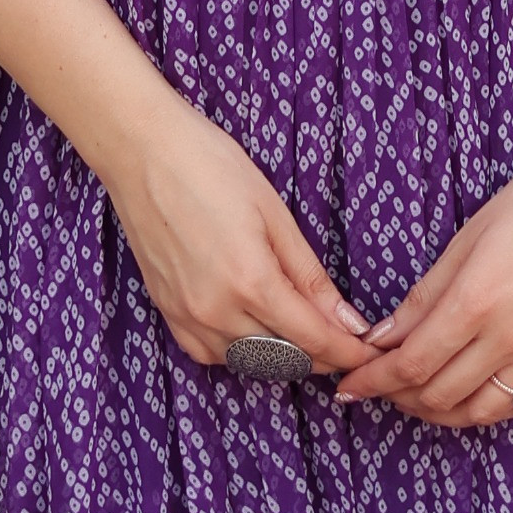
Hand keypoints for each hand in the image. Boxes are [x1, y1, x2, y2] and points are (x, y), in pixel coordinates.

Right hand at [101, 94, 382, 379]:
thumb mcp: (273, 211)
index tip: (370, 353)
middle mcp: (216, 310)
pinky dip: (239, 350)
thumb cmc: (211, 165)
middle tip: (343, 338)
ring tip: (303, 329)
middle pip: (282, 359)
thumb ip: (309, 274)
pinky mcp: (166, 313)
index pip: (312, 339)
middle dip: (319, 355)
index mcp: (250, 280)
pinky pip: (210, 353)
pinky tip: (253, 327)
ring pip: (246, 362)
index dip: (346, 352)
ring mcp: (186, 316)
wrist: (141, 150)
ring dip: (280, 356)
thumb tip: (346, 320)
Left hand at [330, 156, 512, 426]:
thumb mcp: (466, 239)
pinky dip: (478, 411)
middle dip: (396, 395)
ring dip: (433, 410)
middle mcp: (506, 340)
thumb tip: (383, 336)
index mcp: (476, 302)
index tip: (349, 384)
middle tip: (375, 383)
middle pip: (436, 393)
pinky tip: (461, 397)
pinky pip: (512, 408)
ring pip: (472, 413)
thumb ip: (424, 296)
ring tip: (411, 395)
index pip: (411, 362)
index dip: (374, 379)